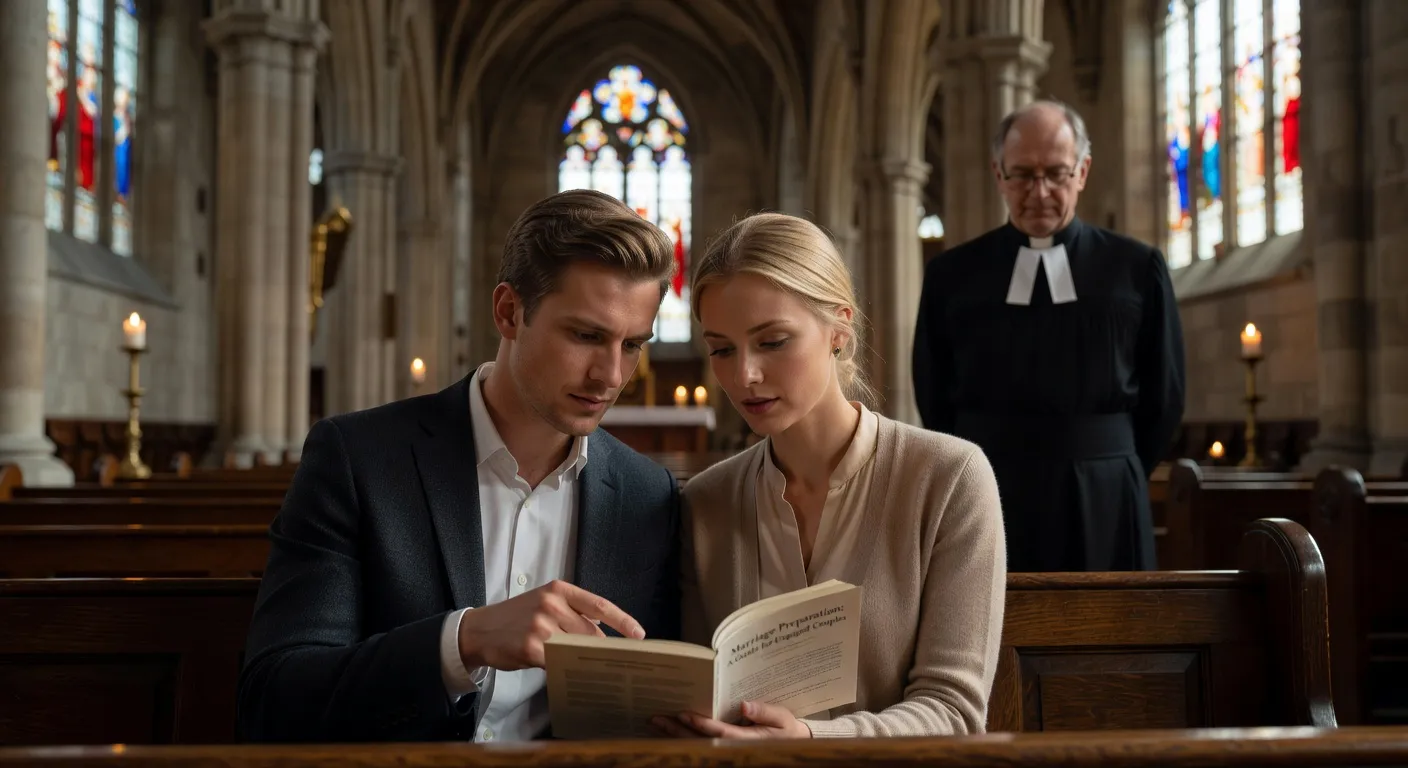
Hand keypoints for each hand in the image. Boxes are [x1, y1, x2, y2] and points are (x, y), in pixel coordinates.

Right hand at [457, 579, 644, 671]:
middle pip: (591, 632)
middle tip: (612, 661)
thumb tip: (603, 630)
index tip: (639, 635)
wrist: (480, 630)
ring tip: (587, 667)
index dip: (623, 621)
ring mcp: (541, 625)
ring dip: (583, 659)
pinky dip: (565, 668)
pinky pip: (559, 662)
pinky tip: (566, 673)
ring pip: (576, 648)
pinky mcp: (531, 647)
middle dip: (600, 648)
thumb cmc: (516, 617)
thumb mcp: (544, 601)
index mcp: (559, 589)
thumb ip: (572, 611)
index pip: (599, 605)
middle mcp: (551, 604)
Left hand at [651, 701, 811, 738]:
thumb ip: (765, 712)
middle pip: (700, 741)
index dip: (701, 724)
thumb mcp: (782, 718)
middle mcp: (733, 747)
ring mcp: (725, 750)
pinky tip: (667, 730)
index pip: (720, 733)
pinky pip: (699, 745)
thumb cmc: (786, 729)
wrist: (791, 743)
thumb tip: (745, 705)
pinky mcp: (722, 749)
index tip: (684, 714)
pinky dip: (682, 737)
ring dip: (675, 735)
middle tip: (658, 719)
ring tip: (656, 723)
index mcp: (747, 739)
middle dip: (678, 731)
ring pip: (696, 745)